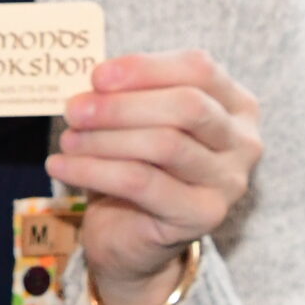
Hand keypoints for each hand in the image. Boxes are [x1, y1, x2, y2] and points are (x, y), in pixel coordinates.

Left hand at [47, 50, 262, 304]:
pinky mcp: (203, 216)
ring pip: (165, 144)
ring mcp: (229, 182)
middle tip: (74, 109)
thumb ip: (128, 94)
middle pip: (187, 106)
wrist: (132, 236)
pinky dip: (94, 170)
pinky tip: (62, 166)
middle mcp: (242, 141)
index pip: (198, 69)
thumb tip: (94, 82)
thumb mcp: (138, 120)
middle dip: (122, 105)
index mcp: (235, 104)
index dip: (145, 68)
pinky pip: (142, 183)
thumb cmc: (137, 164)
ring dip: (105, 138)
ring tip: (68, 139)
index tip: (97, 76)